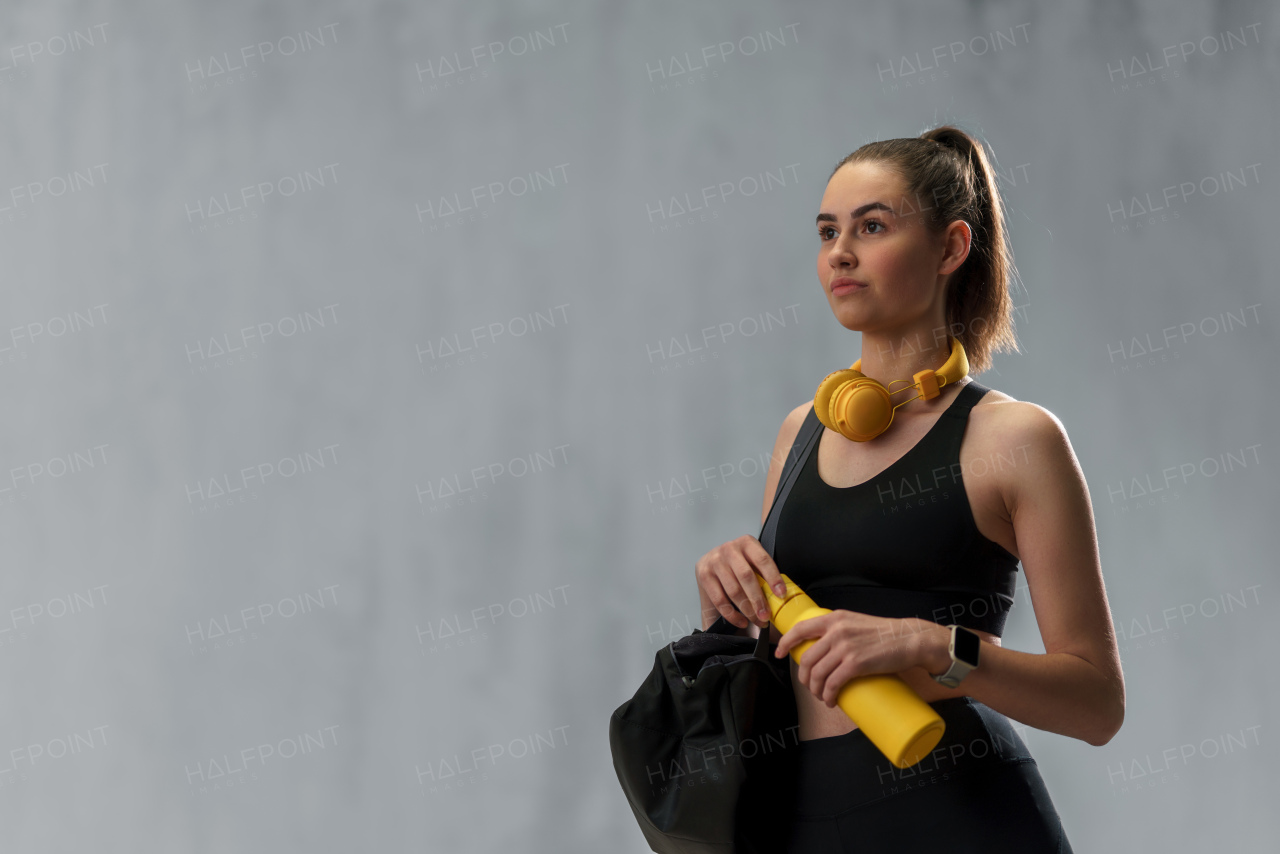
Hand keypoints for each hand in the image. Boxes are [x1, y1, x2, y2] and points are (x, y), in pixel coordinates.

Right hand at [694, 535, 788, 629]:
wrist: (712, 566)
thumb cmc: (739, 568)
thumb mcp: (753, 564)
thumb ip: (764, 575)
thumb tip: (784, 596)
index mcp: (746, 542)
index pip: (762, 559)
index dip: (773, 577)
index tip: (781, 594)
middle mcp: (729, 548)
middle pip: (746, 576)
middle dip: (758, 599)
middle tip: (766, 616)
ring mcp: (714, 560)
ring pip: (733, 589)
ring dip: (747, 609)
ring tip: (757, 620)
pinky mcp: (703, 574)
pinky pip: (720, 599)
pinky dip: (732, 614)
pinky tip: (742, 621)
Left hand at [773, 612, 933, 706]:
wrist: (909, 639)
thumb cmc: (885, 633)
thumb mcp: (856, 622)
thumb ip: (839, 630)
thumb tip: (824, 646)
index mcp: (835, 618)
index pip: (800, 628)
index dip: (786, 642)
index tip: (779, 653)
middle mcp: (836, 631)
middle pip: (807, 658)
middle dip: (804, 677)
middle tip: (808, 685)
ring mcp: (845, 647)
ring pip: (817, 673)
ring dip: (815, 690)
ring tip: (822, 696)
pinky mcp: (855, 664)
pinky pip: (832, 683)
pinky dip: (828, 695)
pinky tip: (830, 700)